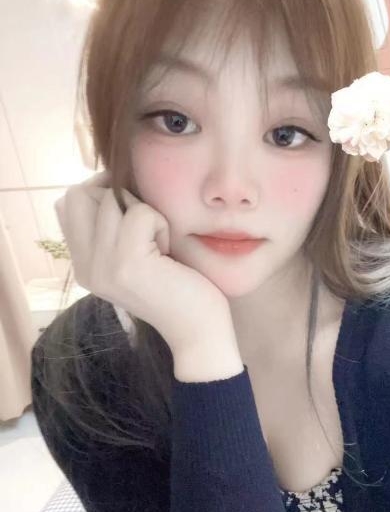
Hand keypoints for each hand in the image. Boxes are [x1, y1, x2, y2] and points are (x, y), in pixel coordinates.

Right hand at [54, 170, 234, 352]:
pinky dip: (161, 224)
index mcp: (83, 265)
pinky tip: (169, 252)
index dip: (100, 190)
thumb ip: (112, 227)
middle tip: (147, 221)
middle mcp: (85, 267)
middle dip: (118, 194)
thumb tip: (106, 180)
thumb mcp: (135, 255)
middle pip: (81, 194)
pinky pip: (141, 213)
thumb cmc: (178, 287)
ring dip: (145, 210)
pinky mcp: (126, 264)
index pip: (68, 203)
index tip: (131, 204)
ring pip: (113, 199)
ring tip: (159, 242)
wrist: (198, 331)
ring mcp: (102, 266)